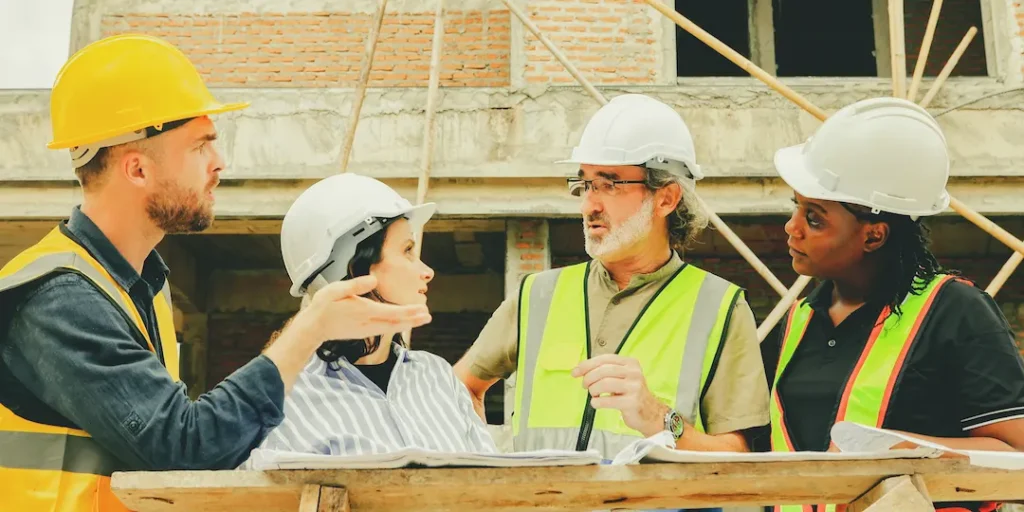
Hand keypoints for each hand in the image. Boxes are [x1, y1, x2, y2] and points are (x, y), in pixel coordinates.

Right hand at [299, 275, 431, 343]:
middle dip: (413, 319)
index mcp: (364, 310)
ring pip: (392, 327)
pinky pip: (386, 330)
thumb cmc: (324, 307)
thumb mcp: (336, 290)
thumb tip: (373, 280)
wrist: (314, 327)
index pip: (391, 311)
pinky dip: (398, 326)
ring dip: (408, 324)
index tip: (421, 309)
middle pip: (396, 322)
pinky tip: (404, 324)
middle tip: (428, 316)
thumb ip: (355, 285)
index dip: (408, 311)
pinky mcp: (364, 332)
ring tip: (422, 319)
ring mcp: (367, 329)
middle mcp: (368, 322)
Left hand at [572, 354, 669, 436]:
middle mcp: (634, 372)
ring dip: (593, 390)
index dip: (587, 364)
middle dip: (588, 378)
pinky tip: (596, 403)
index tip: (575, 372)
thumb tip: (579, 370)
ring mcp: (634, 387)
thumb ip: (604, 371)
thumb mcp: (622, 377)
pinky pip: (607, 400)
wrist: (650, 413)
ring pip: (604, 384)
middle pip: (603, 370)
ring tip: (593, 394)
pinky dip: (597, 402)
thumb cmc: (631, 394)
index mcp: (630, 363)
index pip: (605, 359)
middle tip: (584, 385)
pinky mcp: (632, 402)